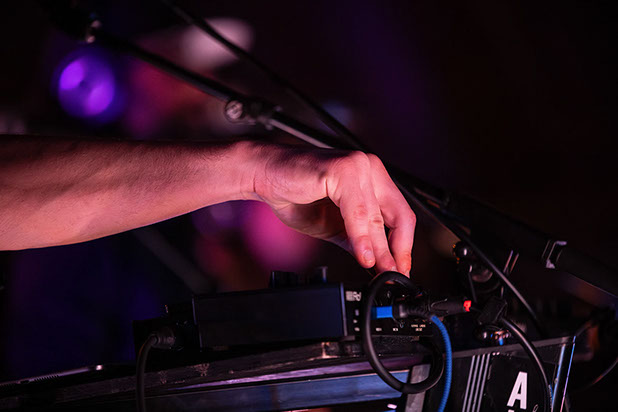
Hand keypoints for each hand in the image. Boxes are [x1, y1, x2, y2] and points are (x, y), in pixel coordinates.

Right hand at [251, 145, 415, 274]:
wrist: (263, 175)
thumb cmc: (295, 195)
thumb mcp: (334, 226)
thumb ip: (357, 241)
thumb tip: (378, 266)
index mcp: (373, 178)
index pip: (401, 215)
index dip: (403, 246)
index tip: (400, 270)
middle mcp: (370, 168)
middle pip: (398, 216)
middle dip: (396, 251)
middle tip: (394, 276)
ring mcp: (358, 166)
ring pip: (378, 217)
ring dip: (379, 249)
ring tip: (381, 271)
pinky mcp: (342, 170)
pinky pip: (358, 212)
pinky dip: (361, 237)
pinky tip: (363, 256)